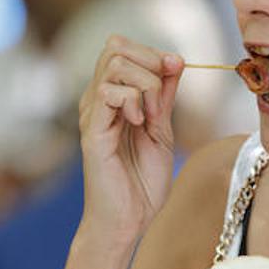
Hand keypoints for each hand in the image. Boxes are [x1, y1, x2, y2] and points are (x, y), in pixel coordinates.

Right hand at [77, 35, 182, 243]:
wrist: (128, 221)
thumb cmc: (142, 182)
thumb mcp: (163, 130)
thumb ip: (165, 95)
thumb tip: (175, 59)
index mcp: (112, 97)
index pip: (122, 47)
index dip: (153, 52)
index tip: (176, 71)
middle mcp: (97, 100)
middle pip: (115, 46)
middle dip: (150, 60)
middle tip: (164, 93)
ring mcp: (92, 114)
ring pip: (114, 63)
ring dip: (145, 82)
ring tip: (152, 113)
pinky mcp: (92, 131)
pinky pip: (108, 93)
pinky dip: (132, 100)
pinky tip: (139, 123)